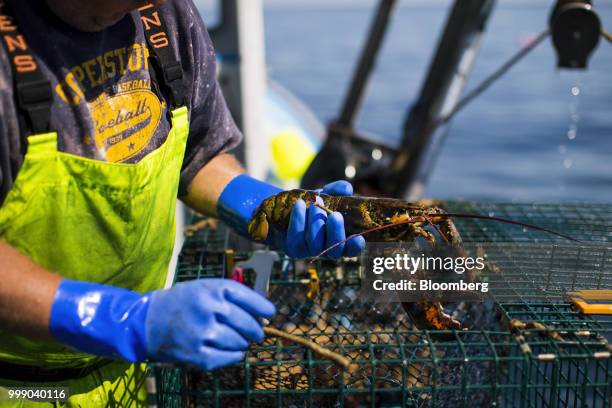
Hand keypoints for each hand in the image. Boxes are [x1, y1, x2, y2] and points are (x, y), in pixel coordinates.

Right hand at [49, 278, 274, 370]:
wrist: (145, 321)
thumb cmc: (181, 302)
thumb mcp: (204, 288)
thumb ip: (231, 297)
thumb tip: (263, 314)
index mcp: (213, 289)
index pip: (250, 298)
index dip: (263, 308)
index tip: (270, 313)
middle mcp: (209, 308)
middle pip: (248, 324)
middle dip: (255, 330)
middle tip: (256, 333)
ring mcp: (202, 332)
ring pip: (239, 343)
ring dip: (242, 343)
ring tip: (236, 340)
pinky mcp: (195, 354)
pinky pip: (227, 359)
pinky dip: (234, 356)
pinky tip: (233, 352)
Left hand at [217, 175, 365, 258]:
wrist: (282, 211)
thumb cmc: (310, 205)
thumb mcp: (325, 195)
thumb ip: (336, 191)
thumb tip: (346, 188)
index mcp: (339, 239)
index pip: (351, 249)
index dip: (355, 246)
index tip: (358, 238)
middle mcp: (326, 249)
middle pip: (334, 251)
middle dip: (335, 233)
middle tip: (335, 216)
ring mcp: (308, 251)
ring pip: (315, 244)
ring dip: (315, 224)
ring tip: (314, 206)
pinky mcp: (292, 248)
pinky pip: (296, 237)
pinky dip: (298, 220)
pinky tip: (299, 205)